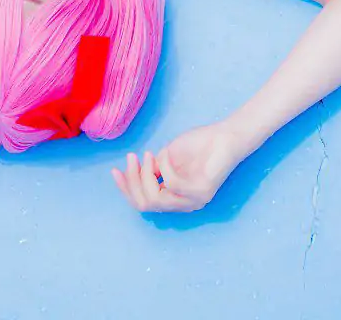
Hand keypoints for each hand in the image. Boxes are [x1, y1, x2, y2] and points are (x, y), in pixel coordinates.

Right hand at [111, 121, 245, 213]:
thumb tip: (131, 175)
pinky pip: (172, 184)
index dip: (126, 190)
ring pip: (156, 198)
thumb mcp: (166, 157)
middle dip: (132, 182)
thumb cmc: (198, 145)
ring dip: (144, 175)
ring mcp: (193, 201)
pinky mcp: (202, 191)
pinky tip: (164, 154)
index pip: (144, 204)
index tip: (115, 171)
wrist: (225, 137)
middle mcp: (183, 204)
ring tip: (146, 154)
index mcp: (175, 198)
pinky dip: (163, 167)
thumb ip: (151, 169)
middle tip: (130, 158)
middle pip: (146, 204)